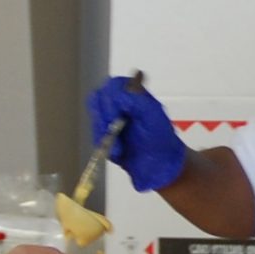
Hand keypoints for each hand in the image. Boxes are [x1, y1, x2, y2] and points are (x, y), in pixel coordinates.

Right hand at [85, 75, 187, 192]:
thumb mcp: (154, 117)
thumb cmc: (160, 140)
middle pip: (98, 99)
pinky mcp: (105, 134)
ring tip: (119, 148)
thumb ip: (138, 101)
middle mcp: (120, 102)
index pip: (113, 86)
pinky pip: (94, 134)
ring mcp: (111, 117)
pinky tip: (117, 152)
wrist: (158, 168)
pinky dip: (103, 144)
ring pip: (94, 117)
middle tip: (114, 132)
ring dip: (103, 134)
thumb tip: (120, 93)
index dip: (111, 99)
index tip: (119, 115)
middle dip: (104, 118)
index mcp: (134, 93)